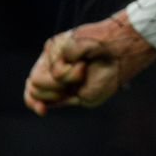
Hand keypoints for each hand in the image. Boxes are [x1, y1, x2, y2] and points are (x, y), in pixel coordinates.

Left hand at [22, 11, 155, 115]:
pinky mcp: (55, 45)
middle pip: (34, 88)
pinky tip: (83, 63)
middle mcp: (52, 66)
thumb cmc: (110, 73)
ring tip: (83, 69)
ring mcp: (52, 55)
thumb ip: (59, 100)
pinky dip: (71, 73)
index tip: (43, 110)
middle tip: (79, 80)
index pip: (33, 93)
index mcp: (57, 79)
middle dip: (55, 92)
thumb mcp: (86, 97)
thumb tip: (39, 104)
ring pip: (37, 81)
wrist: (123, 51)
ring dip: (65, 81)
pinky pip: (53, 70)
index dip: (34, 102)